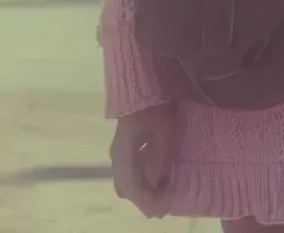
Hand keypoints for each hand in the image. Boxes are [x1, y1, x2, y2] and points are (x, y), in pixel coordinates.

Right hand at [110, 102, 178, 216]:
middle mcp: (116, 153)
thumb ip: (160, 160)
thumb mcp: (165, 131)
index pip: (131, 187)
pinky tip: (158, 175)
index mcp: (123, 150)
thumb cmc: (156, 102)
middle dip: (145, 199)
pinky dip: (143, 179)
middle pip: (126, 187)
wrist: (144, 78)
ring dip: (144, 190)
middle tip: (166, 202)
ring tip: (165, 191)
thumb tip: (158, 183)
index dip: (148, 201)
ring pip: (127, 180)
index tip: (167, 206)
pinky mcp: (125, 144)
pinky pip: (131, 169)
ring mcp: (119, 148)